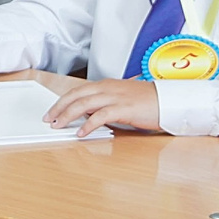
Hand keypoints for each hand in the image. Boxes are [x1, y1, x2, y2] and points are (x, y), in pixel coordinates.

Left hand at [47, 77, 165, 132]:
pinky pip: (101, 116)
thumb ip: (104, 105)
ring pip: (84, 104)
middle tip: (49, 120)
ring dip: (68, 116)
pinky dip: (88, 124)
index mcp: (106, 85)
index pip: (77, 91)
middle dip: (59, 108)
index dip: (62, 101)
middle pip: (76, 96)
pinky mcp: (124, 108)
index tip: (52, 112)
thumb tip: (87, 115)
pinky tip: (81, 133)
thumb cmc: (148, 102)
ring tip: (59, 126)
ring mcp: (115, 97)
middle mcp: (108, 88)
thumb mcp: (121, 100)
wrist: (168, 100)